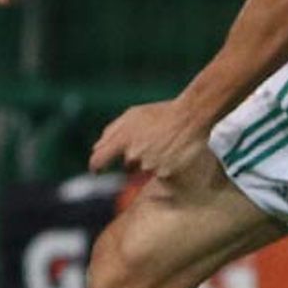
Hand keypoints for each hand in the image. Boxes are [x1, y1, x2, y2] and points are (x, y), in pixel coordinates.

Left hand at [89, 100, 209, 181]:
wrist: (191, 116)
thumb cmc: (161, 113)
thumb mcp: (132, 115)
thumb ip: (111, 132)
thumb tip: (96, 149)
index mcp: (122, 138)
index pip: (99, 159)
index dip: (96, 167)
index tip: (97, 171)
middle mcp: (133, 154)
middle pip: (128, 167)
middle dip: (135, 160)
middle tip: (151, 145)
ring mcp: (149, 165)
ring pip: (144, 171)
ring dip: (151, 163)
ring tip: (165, 145)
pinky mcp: (165, 173)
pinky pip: (159, 174)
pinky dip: (164, 167)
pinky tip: (173, 154)